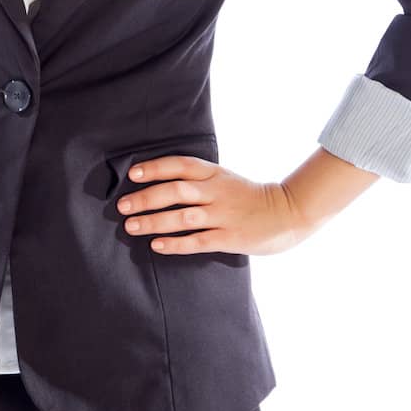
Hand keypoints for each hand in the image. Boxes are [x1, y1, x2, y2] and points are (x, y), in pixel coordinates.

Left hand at [115, 152, 316, 255]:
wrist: (288, 212)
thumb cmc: (249, 196)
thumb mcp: (225, 178)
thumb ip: (199, 180)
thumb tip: (160, 183)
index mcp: (214, 174)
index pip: (180, 165)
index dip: (155, 168)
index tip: (133, 174)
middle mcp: (216, 192)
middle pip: (175, 191)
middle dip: (146, 198)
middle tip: (122, 206)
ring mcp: (223, 215)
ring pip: (182, 216)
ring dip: (154, 221)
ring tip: (132, 226)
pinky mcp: (229, 238)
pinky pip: (197, 241)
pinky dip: (175, 243)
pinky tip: (157, 245)